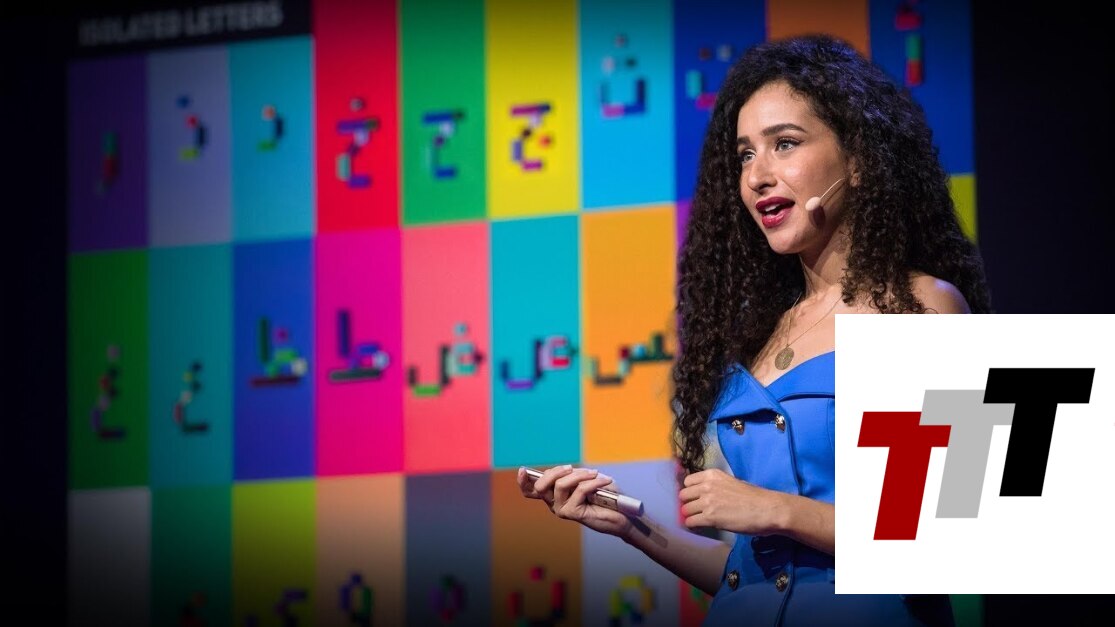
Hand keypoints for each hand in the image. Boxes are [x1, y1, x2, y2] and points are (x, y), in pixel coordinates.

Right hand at [516, 465, 631, 536]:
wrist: (622, 513)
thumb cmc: (606, 495)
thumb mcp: (588, 479)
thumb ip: (574, 475)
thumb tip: (566, 471)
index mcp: (555, 495)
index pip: (532, 491)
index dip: (524, 481)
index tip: (522, 470)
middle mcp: (554, 503)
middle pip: (541, 485)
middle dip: (555, 471)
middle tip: (571, 468)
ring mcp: (562, 510)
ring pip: (560, 485)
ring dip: (580, 475)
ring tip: (595, 474)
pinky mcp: (572, 513)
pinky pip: (579, 490)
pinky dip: (593, 482)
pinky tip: (604, 480)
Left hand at [678, 468, 783, 535]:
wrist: (768, 509)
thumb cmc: (755, 497)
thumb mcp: (732, 483)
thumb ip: (716, 487)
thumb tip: (705, 495)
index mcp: (712, 475)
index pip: (687, 482)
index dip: (690, 492)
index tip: (695, 499)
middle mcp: (707, 486)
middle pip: (683, 496)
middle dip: (688, 504)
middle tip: (696, 511)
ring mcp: (707, 501)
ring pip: (685, 510)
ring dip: (690, 516)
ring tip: (699, 520)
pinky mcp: (710, 517)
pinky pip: (690, 522)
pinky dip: (693, 526)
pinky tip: (700, 527)